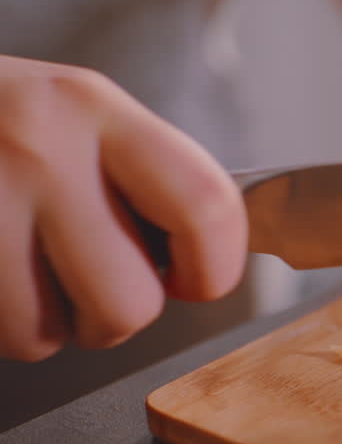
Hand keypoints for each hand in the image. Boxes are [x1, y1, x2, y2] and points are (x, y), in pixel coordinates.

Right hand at [0, 55, 245, 360]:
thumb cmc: (0, 126)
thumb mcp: (77, 118)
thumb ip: (146, 178)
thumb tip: (213, 260)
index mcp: (95, 108)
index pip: (205, 205)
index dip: (217, 267)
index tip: (196, 280)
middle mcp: (36, 146)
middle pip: (129, 301)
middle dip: (117, 315)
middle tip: (90, 282)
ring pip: (48, 335)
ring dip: (44, 325)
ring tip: (22, 272)